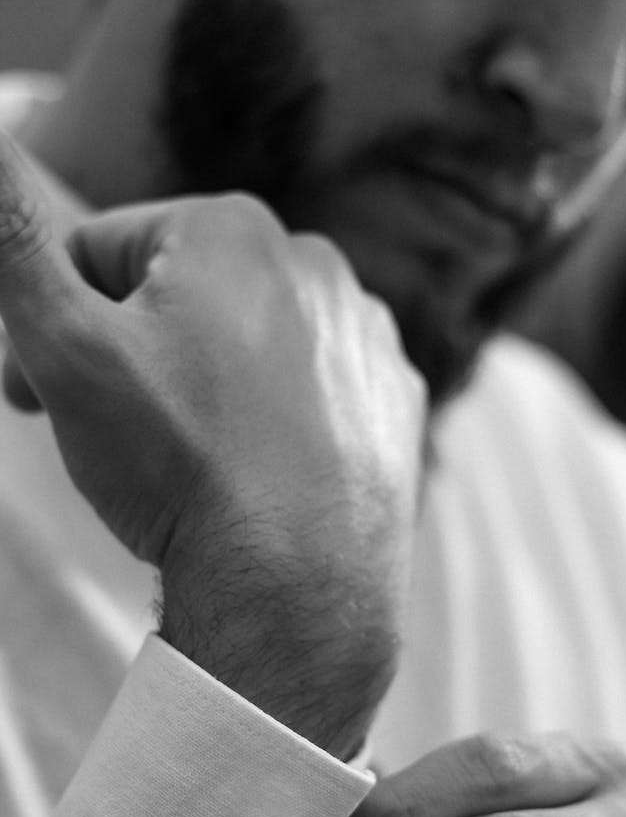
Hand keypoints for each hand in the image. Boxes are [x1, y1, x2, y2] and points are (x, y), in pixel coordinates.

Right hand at [0, 133, 425, 757]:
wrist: (298, 587)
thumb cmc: (180, 465)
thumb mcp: (67, 347)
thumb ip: (14, 242)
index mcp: (233, 229)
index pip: (102, 252)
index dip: (59, 325)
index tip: (41, 394)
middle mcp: (317, 264)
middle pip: (181, 296)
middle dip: (133, 354)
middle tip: (116, 434)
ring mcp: (368, 335)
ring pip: (249, 346)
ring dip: (206, 387)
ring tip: (193, 460)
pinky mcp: (396, 402)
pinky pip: (314, 393)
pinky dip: (280, 421)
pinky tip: (261, 472)